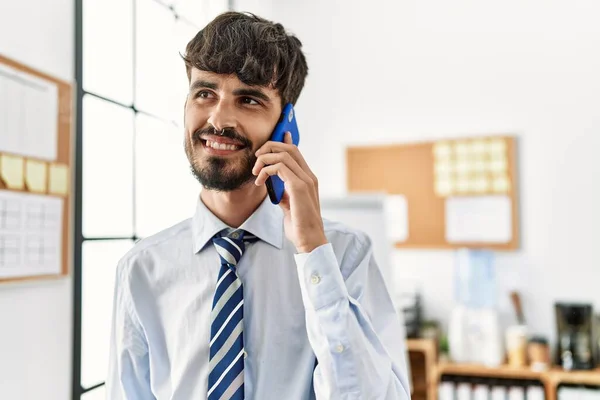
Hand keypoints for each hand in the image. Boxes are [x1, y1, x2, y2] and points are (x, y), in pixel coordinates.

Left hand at [253, 132, 326, 252]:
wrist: (309, 240)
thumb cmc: (300, 227)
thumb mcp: (290, 206)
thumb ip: (284, 194)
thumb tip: (276, 188)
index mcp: (308, 179)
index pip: (296, 152)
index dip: (284, 142)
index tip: (274, 137)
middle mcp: (309, 176)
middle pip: (289, 148)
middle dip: (269, 148)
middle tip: (256, 160)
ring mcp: (305, 180)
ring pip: (283, 154)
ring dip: (264, 160)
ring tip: (255, 173)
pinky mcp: (299, 187)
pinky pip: (279, 167)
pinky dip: (266, 170)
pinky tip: (260, 181)